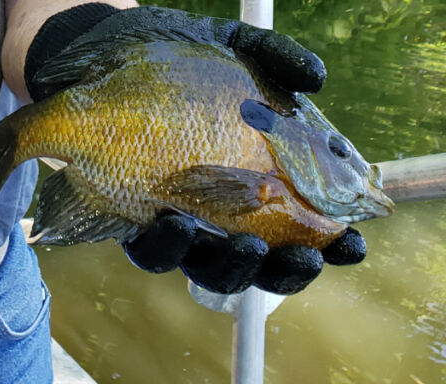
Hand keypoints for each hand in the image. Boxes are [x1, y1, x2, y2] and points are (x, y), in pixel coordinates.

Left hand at [24, 4, 355, 294]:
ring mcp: (171, 217)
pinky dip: (165, 244)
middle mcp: (214, 211)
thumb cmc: (174, 57)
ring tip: (247, 244)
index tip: (353, 246)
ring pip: (203, 266)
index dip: (329, 247)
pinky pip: (147, 249)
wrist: (97, 51)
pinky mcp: (125, 217)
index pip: (299, 229)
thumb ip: (274, 59)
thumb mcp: (230, 47)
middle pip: (255, 263)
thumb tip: (316, 79)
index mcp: (252, 184)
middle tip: (303, 257)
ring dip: (228, 265)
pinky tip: (175, 222)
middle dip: (282, 270)